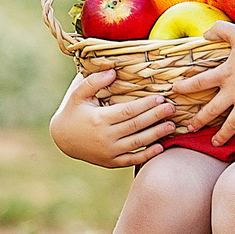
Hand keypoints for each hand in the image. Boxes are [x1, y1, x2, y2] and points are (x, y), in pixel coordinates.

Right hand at [48, 69, 180, 167]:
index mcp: (99, 119)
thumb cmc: (73, 111)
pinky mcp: (110, 162)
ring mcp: (109, 152)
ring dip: (156, 134)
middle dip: (156, 117)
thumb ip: (94, 81)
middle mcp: (105, 137)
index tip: (160, 98)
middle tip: (172, 109)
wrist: (62, 138)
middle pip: (136, 126)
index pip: (128, 111)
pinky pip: (131, 159)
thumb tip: (112, 71)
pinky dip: (146, 155)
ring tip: (171, 125)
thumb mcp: (78, 94)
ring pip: (137, 143)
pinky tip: (160, 147)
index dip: (146, 105)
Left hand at [176, 21, 234, 149]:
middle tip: (190, 128)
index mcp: (225, 74)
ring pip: (232, 124)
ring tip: (215, 143)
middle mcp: (233, 93)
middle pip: (211, 110)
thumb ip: (220, 30)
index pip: (199, 82)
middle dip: (199, 120)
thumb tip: (205, 32)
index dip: (185, 87)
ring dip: (223, 135)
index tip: (174, 91)